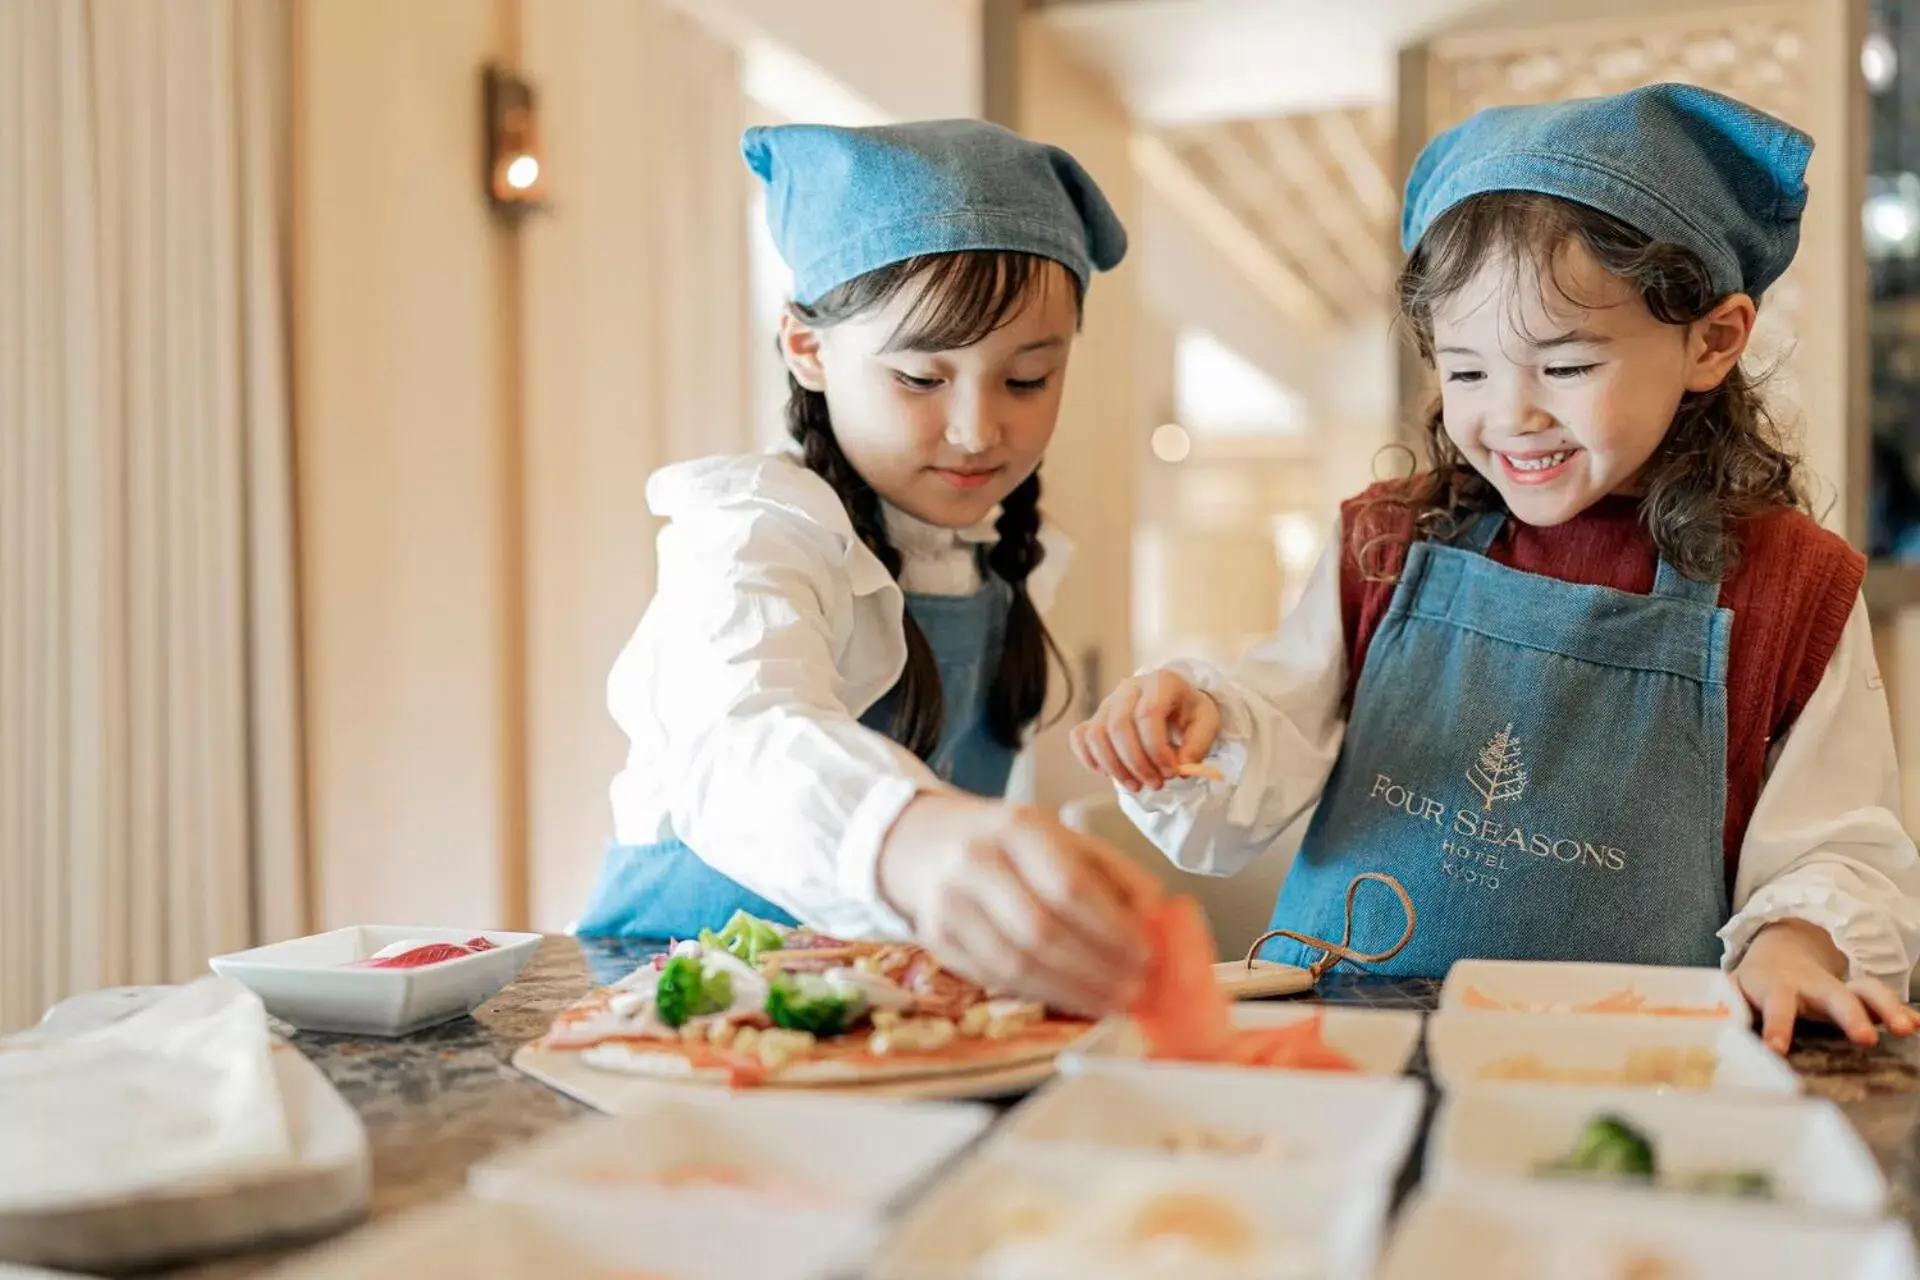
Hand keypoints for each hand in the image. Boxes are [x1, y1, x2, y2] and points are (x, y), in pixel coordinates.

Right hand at [875, 794, 1158, 1016]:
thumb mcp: (1063, 837)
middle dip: (1096, 968)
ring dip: (1072, 991)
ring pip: (1017, 964)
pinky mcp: (938, 941)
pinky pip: (996, 978)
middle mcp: (976, 863)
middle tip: (1135, 988)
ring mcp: (950, 904)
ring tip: (1112, 1002)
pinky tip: (1074, 998)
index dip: (1111, 928)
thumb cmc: (1009, 842)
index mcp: (1016, 828)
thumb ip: (1114, 872)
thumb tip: (1159, 915)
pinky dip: (1042, 994)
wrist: (924, 841)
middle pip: (1042, 930)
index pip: (1068, 885)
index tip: (1146, 954)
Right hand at [1070, 669, 1220, 791]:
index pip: (1148, 714)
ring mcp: (1108, 702)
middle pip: (1119, 726)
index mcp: (1161, 682)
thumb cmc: (1189, 712)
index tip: (1171, 773)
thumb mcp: (1206, 723)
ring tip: (1135, 786)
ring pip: (1097, 734)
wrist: (1175, 702)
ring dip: (1114, 767)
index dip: (1156, 749)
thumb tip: (1180, 768)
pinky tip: (1107, 773)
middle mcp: (1129, 688)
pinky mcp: (1096, 717)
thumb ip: (1197, 746)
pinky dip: (1088, 757)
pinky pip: (1080, 736)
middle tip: (1155, 784)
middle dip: (1136, 763)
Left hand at [1731, 919, 1918, 1053]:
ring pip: (1865, 990)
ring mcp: (1838, 987)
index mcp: (1776, 986)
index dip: (1776, 1026)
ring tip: (1907, 1029)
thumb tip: (1710, 1028)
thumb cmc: (1756, 982)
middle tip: (1866, 1039)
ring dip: (1887, 1008)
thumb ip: (1726, 1007)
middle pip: (1832, 994)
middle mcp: (1811, 984)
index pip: (1776, 1005)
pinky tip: (1918, 1024)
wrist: (1780, 951)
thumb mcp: (1734, 990)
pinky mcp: (1858, 994)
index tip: (1777, 1049)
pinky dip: (1902, 1009)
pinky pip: (1882, 998)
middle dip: (1850, 1015)